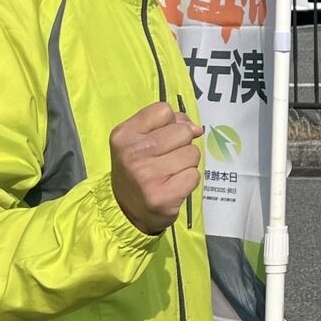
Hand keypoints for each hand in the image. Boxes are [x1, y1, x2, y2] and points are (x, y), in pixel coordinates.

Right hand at [110, 102, 202, 234]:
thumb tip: (195, 128)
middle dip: (182, 144)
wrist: (127, 210)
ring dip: (187, 163)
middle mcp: (132, 153)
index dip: (171, 123)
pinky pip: (194, 175)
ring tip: (170, 173)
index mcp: (124, 135)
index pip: (164, 110)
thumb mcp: (141, 139)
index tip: (162, 137)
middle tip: (166, 159)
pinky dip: (189, 180)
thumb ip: (167, 124)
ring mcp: (147, 176)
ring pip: (192, 153)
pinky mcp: (162, 196)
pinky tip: (173, 185)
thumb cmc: (139, 168)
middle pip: (182, 132)